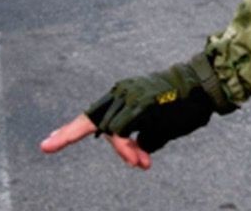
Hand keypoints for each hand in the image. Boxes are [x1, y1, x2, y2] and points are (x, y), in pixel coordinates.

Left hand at [39, 52, 234, 165]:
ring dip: (123, 152)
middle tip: (45, 146)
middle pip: (92, 119)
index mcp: (125, 94)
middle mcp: (122, 91)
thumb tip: (136, 149)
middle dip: (68, 134)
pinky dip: (126, 148)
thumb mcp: (159, 124)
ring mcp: (130, 94)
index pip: (93, 114)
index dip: (70, 130)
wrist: (205, 86)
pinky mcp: (139, 101)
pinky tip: (138, 159)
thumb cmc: (186, 105)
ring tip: (141, 165)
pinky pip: (121, 131)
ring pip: (109, 130)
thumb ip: (143, 136)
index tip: (49, 142)